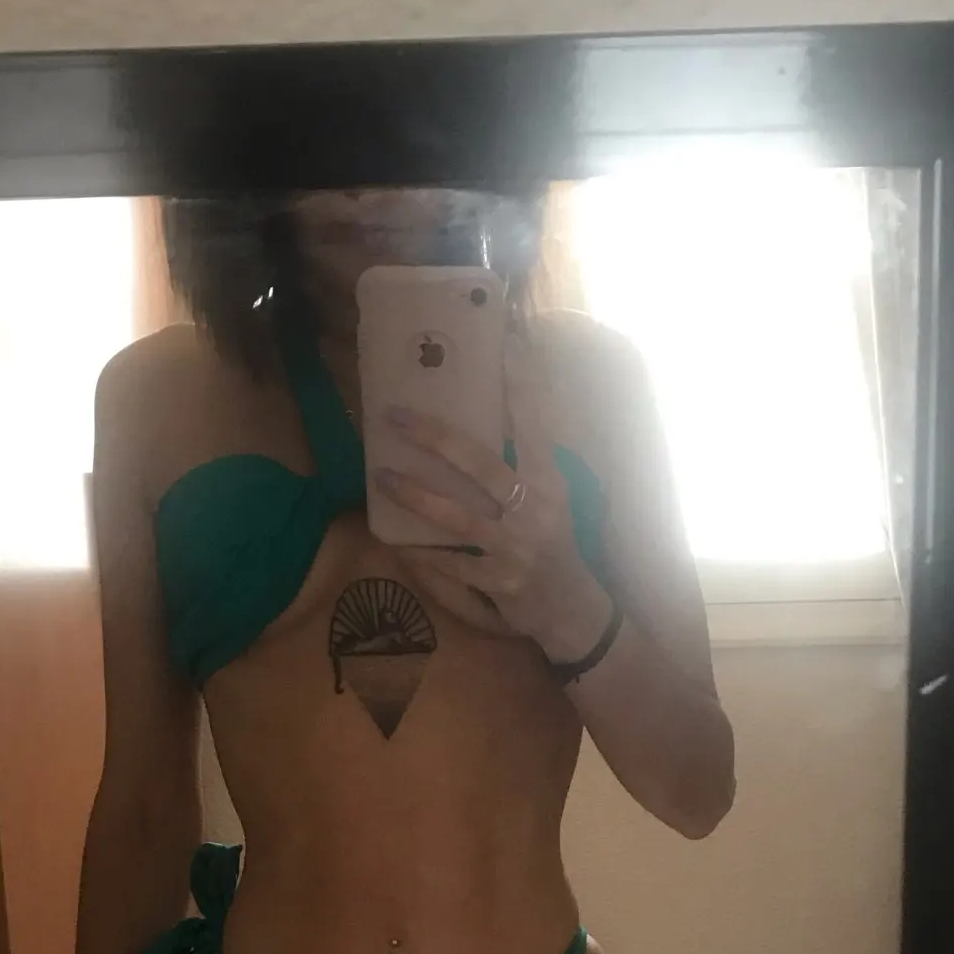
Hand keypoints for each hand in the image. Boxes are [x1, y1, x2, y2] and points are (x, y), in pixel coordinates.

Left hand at [375, 335, 611, 661]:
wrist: (571, 610)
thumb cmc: (554, 545)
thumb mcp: (552, 500)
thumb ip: (527, 466)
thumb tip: (494, 420)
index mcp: (550, 483)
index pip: (536, 426)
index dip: (522, 386)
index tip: (508, 343)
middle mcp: (534, 510)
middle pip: (479, 464)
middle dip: (434, 437)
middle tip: (395, 415)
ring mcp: (515, 547)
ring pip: (456, 517)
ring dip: (415, 495)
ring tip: (382, 478)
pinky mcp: (500, 581)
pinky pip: (451, 566)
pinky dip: (424, 556)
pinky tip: (396, 544)